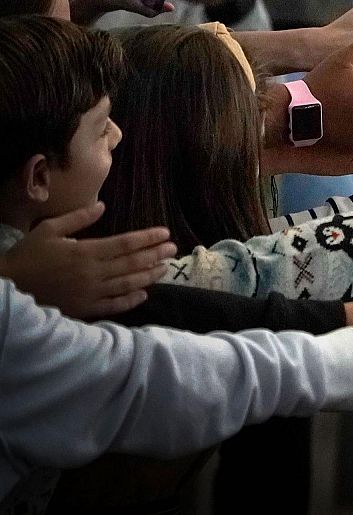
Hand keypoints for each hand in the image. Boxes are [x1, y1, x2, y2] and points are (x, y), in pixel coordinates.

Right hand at [0, 202, 175, 318]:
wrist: (8, 288)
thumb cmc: (28, 256)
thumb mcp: (49, 230)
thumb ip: (78, 218)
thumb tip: (102, 205)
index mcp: (85, 251)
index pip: (125, 244)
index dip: (147, 238)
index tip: (165, 233)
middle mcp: (93, 273)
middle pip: (132, 263)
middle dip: (156, 255)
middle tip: (173, 249)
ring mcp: (90, 293)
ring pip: (127, 284)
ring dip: (149, 276)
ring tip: (165, 268)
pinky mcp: (84, 309)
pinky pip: (113, 306)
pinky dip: (131, 300)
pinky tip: (144, 294)